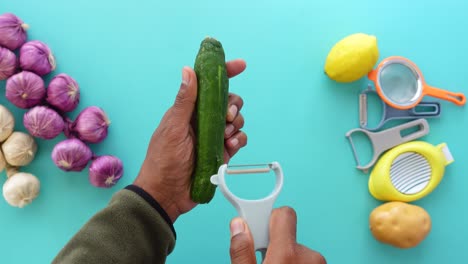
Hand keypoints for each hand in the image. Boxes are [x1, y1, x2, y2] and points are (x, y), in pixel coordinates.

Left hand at [134, 59, 247, 222]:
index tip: (240, 66)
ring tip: (225, 137)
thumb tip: (188, 70)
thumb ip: (185, 100)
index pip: (209, 86)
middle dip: (234, 106)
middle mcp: (203, 121)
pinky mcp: (222, 153)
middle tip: (227, 117)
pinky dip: (239, 141)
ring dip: (236, 125)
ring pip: (236, 121)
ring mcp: (213, 137)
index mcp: (189, 110)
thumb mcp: (173, 127)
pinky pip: (238, 140)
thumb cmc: (164, 160)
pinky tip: (230, 147)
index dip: (224, 73)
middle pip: (228, 102)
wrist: (167, 194)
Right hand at [229, 207, 325, 263]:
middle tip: (264, 262)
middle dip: (275, 244)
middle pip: (287, 235)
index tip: (258, 230)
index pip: (284, 214)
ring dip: (286, 258)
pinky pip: (306, 260)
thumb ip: (242, 251)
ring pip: (296, 250)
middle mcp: (310, 257)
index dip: (268, 218)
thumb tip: (238, 225)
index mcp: (288, 254)